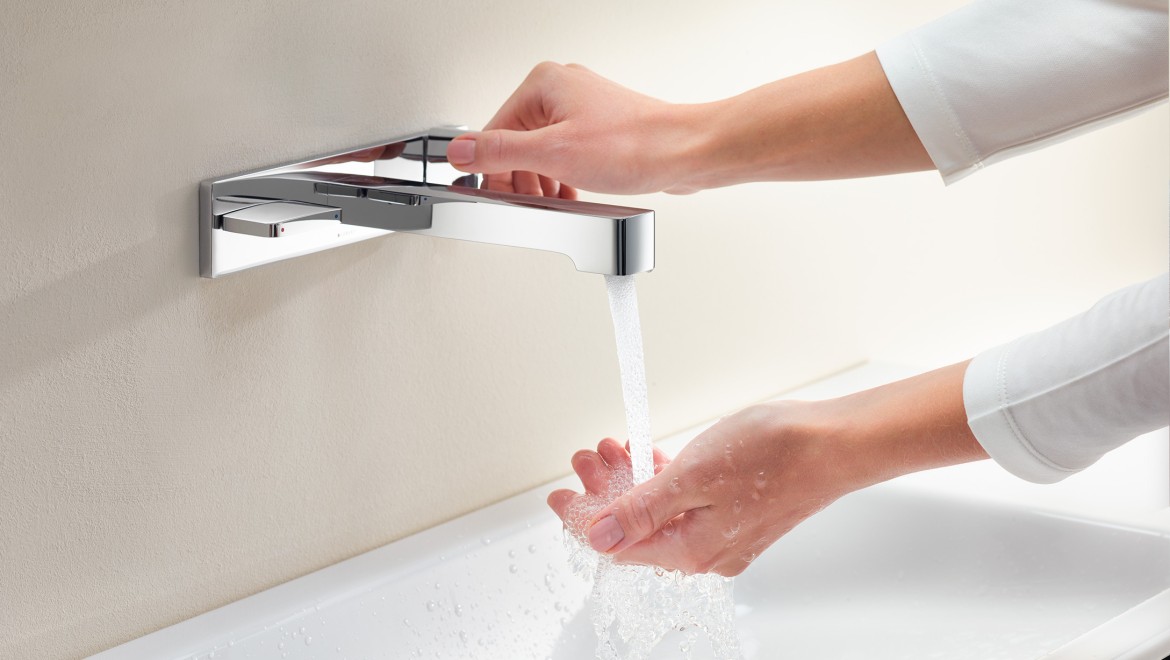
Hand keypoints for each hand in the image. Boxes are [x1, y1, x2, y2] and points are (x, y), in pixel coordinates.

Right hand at [448, 54, 931, 198]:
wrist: (687, 154)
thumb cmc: (635, 145)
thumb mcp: (551, 154)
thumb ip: (498, 155)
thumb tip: (458, 154)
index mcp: (544, 83)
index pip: (492, 130)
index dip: (490, 171)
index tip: (491, 197)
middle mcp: (563, 90)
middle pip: (515, 142)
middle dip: (518, 179)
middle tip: (525, 205)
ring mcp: (583, 110)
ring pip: (540, 152)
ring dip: (541, 183)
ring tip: (552, 203)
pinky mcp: (601, 132)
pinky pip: (565, 157)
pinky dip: (562, 180)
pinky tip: (572, 198)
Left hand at [548, 362, 986, 576]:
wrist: (835, 442)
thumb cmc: (775, 454)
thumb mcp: (691, 476)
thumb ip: (641, 509)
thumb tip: (599, 535)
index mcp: (689, 550)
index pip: (617, 543)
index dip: (581, 517)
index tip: (558, 494)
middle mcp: (705, 551)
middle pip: (635, 528)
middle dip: (603, 492)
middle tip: (584, 460)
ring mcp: (725, 534)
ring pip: (659, 513)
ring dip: (630, 481)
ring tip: (612, 449)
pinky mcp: (740, 513)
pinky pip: (685, 504)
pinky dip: (661, 480)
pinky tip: (651, 455)